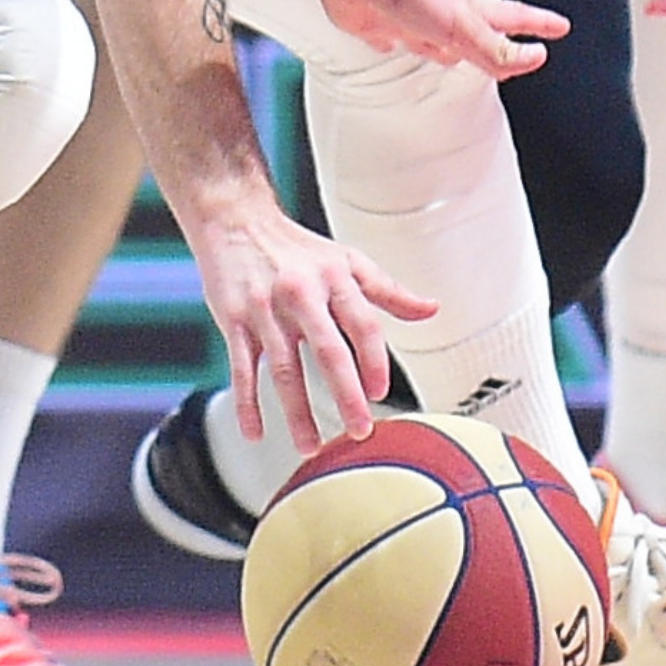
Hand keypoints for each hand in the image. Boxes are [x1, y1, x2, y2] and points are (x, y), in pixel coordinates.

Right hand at [180, 193, 433, 448]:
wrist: (235, 220)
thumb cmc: (297, 248)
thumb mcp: (346, 260)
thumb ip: (388, 291)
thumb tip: (431, 310)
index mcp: (334, 277)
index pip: (362, 323)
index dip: (374, 360)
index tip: (379, 391)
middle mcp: (301, 293)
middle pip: (327, 351)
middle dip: (345, 394)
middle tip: (359, 431)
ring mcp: (265, 309)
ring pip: (284, 369)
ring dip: (297, 412)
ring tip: (310, 446)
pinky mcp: (233, 320)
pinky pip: (242, 368)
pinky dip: (247, 403)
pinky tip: (256, 432)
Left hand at [313, 0, 569, 80]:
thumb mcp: (462, 26)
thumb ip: (495, 48)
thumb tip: (533, 58)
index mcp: (468, 11)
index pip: (513, 20)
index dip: (538, 25)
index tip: (559, 28)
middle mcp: (442, 11)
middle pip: (476, 30)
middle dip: (495, 40)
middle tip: (511, 47)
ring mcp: (410, 14)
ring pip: (435, 35)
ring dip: (446, 47)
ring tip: (455, 56)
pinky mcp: (377, 20)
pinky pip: (390, 36)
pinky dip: (394, 44)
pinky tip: (392, 45)